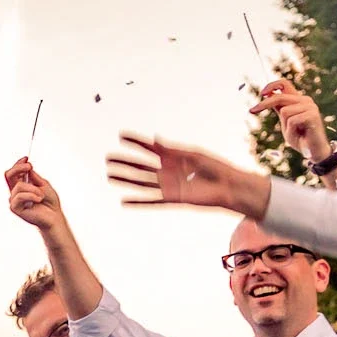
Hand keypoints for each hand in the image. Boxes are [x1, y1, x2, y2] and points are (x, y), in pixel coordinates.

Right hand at [4, 157, 67, 233]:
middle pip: (8, 175)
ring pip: (18, 186)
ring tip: (41, 195)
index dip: (18, 164)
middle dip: (18, 168)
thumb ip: (33, 176)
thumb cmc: (50, 202)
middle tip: (30, 167)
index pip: (14, 172)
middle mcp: (16, 192)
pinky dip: (31, 196)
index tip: (26, 158)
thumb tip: (27, 166)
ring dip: (33, 189)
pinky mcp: (15, 208)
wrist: (54, 216)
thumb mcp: (43, 184)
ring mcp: (15, 200)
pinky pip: (20, 196)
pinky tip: (38, 200)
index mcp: (22, 185)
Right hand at [106, 135, 270, 217]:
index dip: (135, 141)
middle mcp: (167, 171)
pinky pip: (151, 200)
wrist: (228, 186)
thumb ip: (172, 150)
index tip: (121, 135)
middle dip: (124, 162)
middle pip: (140, 165)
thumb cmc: (215, 167)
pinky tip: (124, 201)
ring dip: (126, 179)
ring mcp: (168, 185)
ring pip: (141, 182)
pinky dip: (138, 201)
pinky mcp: (172, 199)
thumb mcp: (193, 154)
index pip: (149, 148)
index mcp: (172, 157)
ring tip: (110, 175)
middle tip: (108, 157)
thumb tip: (154, 141)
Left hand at [253, 78, 332, 161]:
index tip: (261, 94)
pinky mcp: (312, 115)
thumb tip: (267, 95)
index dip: (271, 86)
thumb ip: (280, 109)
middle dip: (264, 104)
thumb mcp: (285, 122)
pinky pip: (292, 121)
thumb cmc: (300, 138)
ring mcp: (310, 107)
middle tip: (251, 111)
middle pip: (280, 97)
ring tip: (295, 133)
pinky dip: (291, 131)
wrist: (314, 152)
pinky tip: (300, 135)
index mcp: (298, 100)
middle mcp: (305, 100)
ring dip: (286, 126)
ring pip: (285, 111)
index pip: (284, 84)